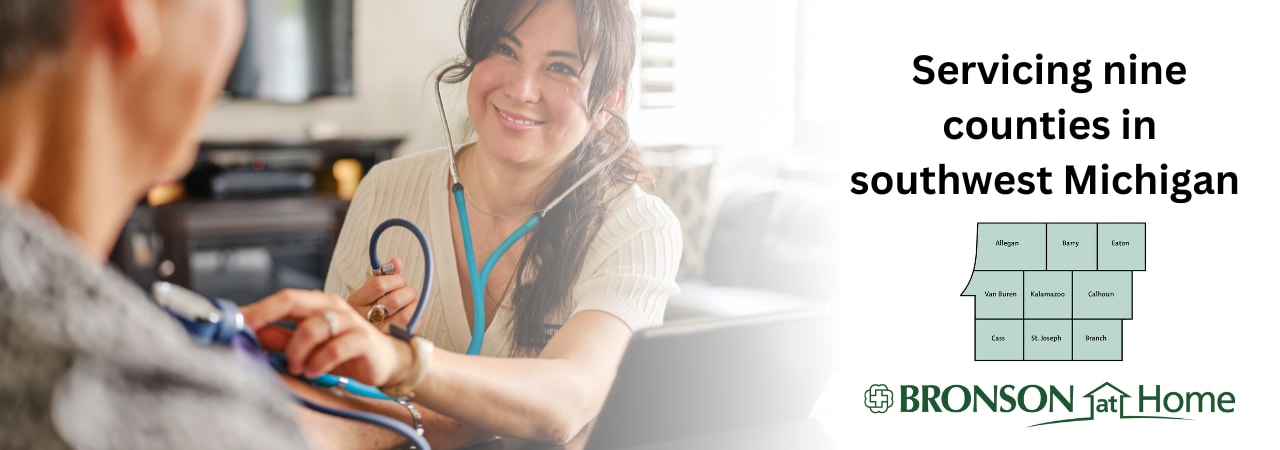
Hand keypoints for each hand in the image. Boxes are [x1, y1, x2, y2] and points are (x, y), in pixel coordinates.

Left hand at [241, 289, 411, 386]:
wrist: (387, 361)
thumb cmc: (344, 351)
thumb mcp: (307, 346)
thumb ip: (280, 338)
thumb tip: (249, 334)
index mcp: (316, 304)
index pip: (283, 299)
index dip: (257, 309)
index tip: (233, 321)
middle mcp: (332, 306)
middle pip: (294, 300)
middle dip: (266, 315)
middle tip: (248, 333)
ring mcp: (349, 320)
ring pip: (313, 327)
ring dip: (296, 351)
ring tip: (295, 367)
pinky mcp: (363, 339)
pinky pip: (334, 348)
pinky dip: (318, 362)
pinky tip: (312, 371)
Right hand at [348, 257, 419, 330]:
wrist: (360, 336)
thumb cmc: (366, 309)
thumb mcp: (368, 290)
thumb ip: (382, 275)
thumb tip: (396, 262)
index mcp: (356, 302)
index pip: (379, 285)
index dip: (395, 279)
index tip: (399, 280)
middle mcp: (364, 319)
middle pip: (395, 300)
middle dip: (407, 291)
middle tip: (407, 291)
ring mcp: (379, 333)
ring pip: (406, 315)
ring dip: (413, 304)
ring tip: (409, 302)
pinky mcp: (392, 341)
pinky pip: (412, 325)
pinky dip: (416, 316)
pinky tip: (410, 313)